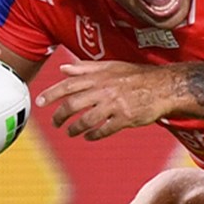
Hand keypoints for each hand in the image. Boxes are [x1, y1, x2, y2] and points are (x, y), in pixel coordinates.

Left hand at [37, 60, 172, 139]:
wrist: (164, 87)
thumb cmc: (137, 76)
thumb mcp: (111, 66)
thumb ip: (85, 68)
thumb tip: (63, 68)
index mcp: (100, 76)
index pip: (69, 85)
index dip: (52, 94)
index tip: (39, 102)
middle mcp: (104, 90)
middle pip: (73, 104)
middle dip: (60, 116)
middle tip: (55, 123)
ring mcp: (115, 105)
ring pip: (86, 120)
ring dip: (75, 128)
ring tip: (71, 132)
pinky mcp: (125, 118)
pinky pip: (104, 130)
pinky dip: (94, 135)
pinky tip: (89, 137)